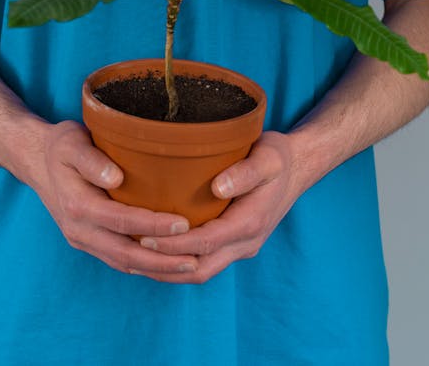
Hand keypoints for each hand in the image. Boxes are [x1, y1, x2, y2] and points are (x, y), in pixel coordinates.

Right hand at [32, 120, 199, 277]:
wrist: (36, 160)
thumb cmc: (61, 146)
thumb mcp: (72, 142)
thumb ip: (92, 160)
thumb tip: (116, 177)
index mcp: (78, 205)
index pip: (121, 221)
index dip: (153, 225)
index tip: (183, 223)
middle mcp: (79, 229)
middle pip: (125, 253)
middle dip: (161, 260)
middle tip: (195, 259)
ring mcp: (82, 239)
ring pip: (122, 262)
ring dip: (155, 269)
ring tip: (188, 267)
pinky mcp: (87, 241)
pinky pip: (117, 259)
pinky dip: (142, 266)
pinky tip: (165, 265)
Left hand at [127, 131, 304, 283]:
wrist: (299, 167)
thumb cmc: (279, 158)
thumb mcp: (267, 157)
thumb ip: (245, 173)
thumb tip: (218, 187)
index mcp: (250, 223)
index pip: (205, 243)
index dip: (173, 243)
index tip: (144, 236)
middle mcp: (245, 243)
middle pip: (200, 269)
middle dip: (164, 266)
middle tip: (130, 252)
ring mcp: (241, 247)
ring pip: (202, 271)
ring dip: (169, 271)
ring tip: (135, 259)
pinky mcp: (235, 243)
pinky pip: (205, 262)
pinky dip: (180, 264)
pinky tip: (157, 251)